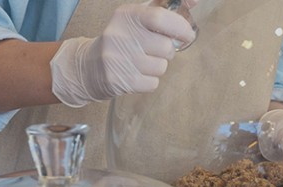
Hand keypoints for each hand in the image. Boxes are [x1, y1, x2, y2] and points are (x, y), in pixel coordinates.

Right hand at [50, 2, 197, 106]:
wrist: (88, 67)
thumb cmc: (120, 40)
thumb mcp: (135, 19)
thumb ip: (161, 9)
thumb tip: (194, 2)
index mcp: (126, 16)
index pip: (160, 18)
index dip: (180, 28)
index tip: (187, 35)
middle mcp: (120, 36)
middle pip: (165, 47)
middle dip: (167, 52)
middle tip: (154, 52)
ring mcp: (118, 60)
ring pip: (161, 67)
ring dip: (157, 67)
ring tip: (142, 63)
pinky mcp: (119, 81)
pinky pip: (152, 83)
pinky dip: (149, 81)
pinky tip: (136, 75)